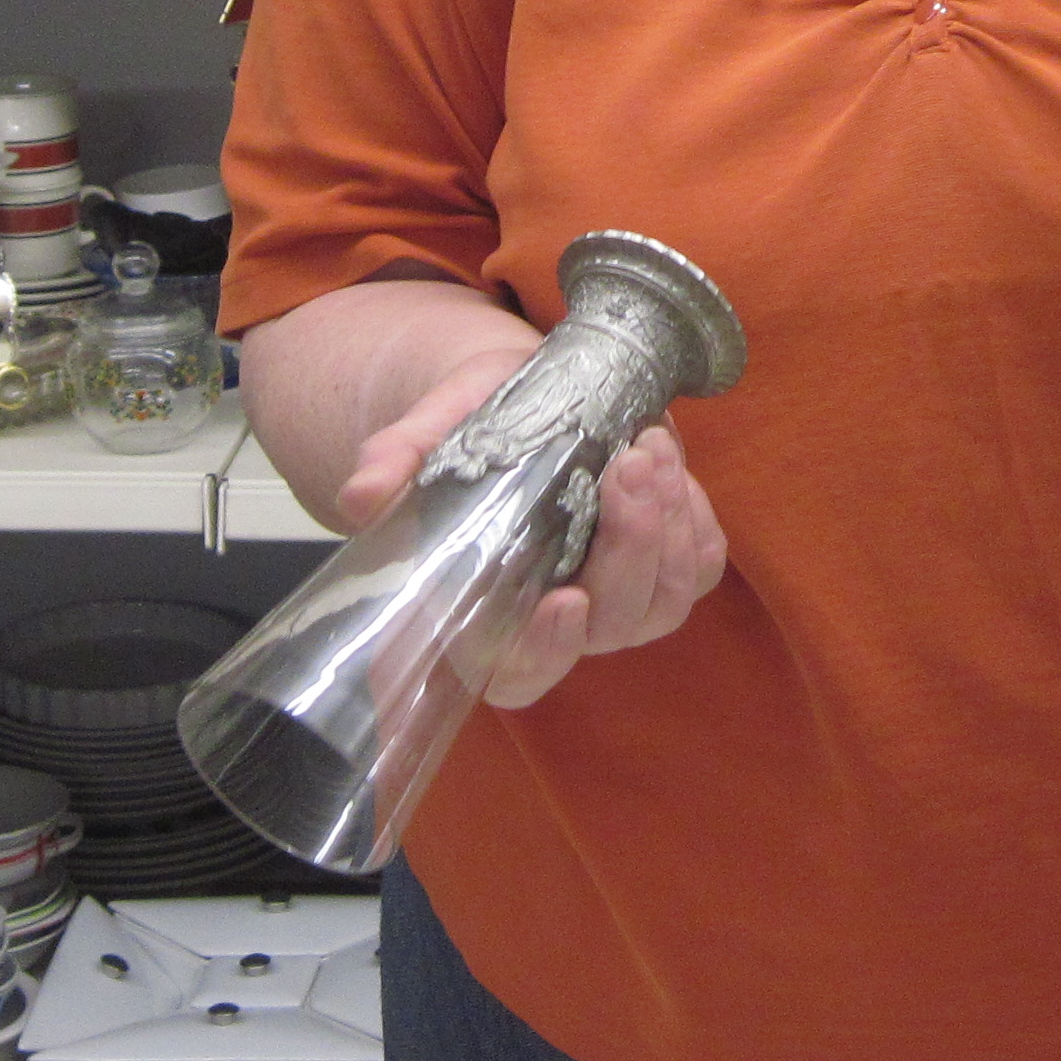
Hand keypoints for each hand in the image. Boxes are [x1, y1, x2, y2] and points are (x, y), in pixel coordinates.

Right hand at [339, 348, 729, 712]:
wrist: (522, 388)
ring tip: (648, 447)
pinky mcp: (664, 561)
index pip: (518, 672)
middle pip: (611, 625)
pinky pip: (698, 565)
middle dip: (630, 549)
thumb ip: (396, 461)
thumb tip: (362, 496)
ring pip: (664, 600)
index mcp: (490, 614)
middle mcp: (558, 618)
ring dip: (665, 525)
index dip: (546, 651)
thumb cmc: (469, 425)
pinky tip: (667, 465)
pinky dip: (692, 517)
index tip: (564, 599)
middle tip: (626, 466)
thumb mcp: (428, 429)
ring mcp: (618, 596)